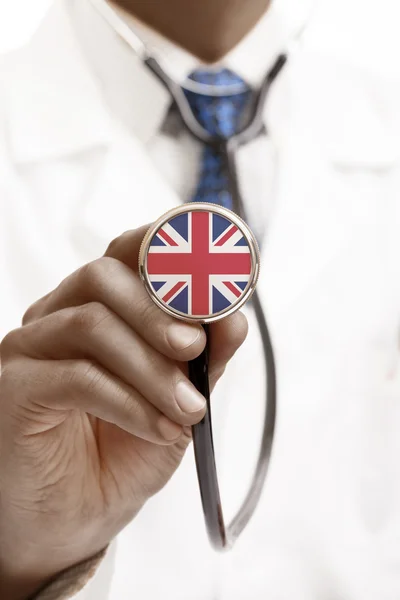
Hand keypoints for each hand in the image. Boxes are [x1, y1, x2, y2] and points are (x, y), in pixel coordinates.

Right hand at [0, 226, 247, 599]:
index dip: (166, 248)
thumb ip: (204, 359)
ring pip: (90, 324)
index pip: (125, 254)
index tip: (213, 269)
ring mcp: (30, 350)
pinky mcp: (14, 389)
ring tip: (188, 408)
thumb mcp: (178, 402)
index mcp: (98, 309)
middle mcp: (58, 317)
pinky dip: (129, 401)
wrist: (73, 520)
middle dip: (159, 310)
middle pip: (103, 277)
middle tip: (195, 349)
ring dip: (151, 367)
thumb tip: (234, 318)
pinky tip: (157, 428)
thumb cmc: (121, 453)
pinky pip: (75, 377)